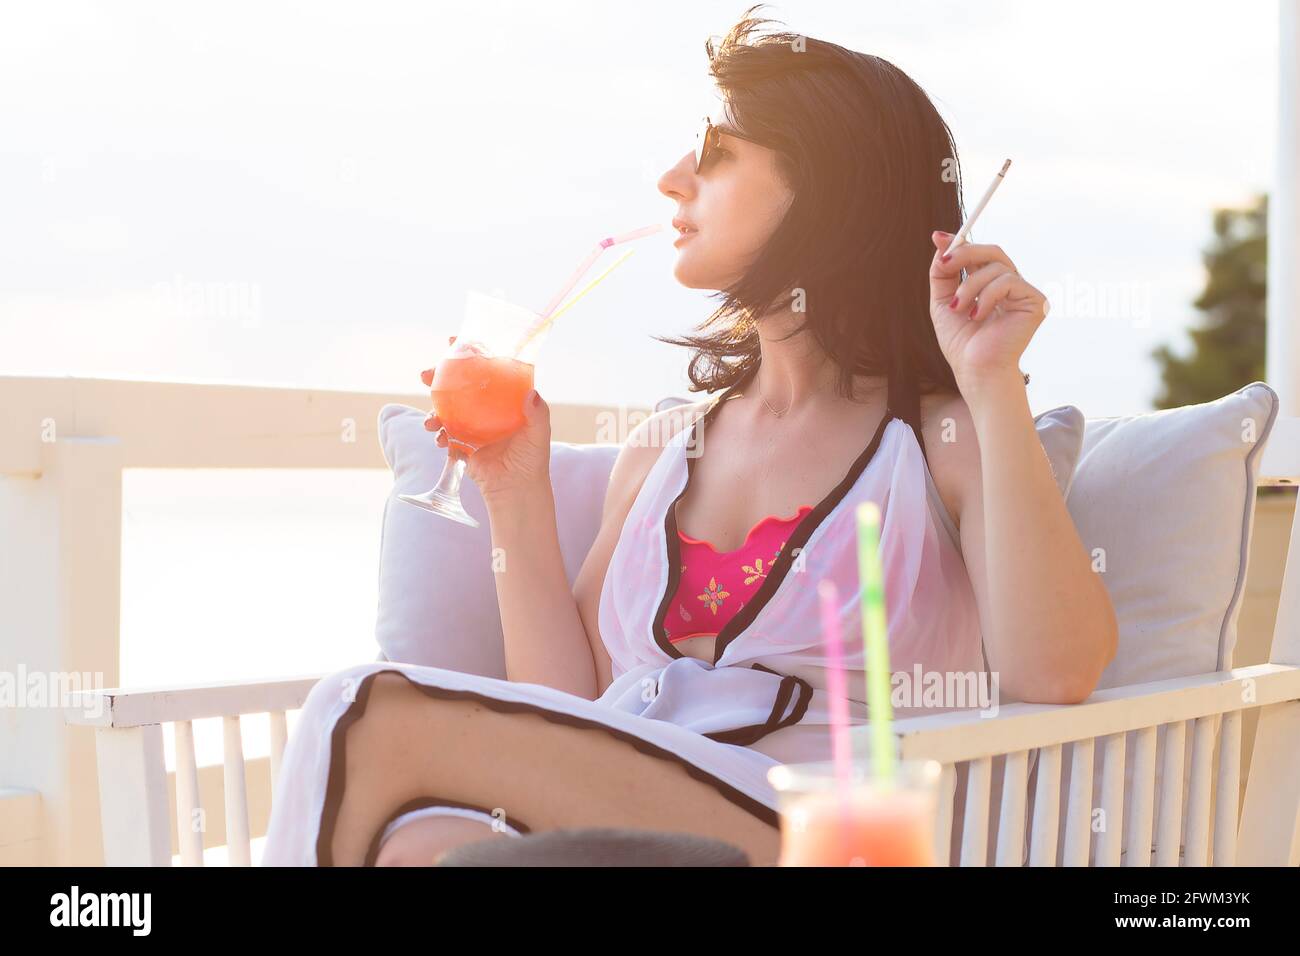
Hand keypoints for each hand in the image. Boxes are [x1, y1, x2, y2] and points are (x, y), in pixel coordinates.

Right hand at [419, 336, 552, 505]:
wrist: (516, 490)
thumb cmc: (532, 459)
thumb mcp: (538, 433)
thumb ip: (537, 413)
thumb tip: (531, 393)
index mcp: (502, 399)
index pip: (485, 369)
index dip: (469, 354)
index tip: (453, 340)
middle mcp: (484, 408)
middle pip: (458, 385)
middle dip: (438, 377)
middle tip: (425, 375)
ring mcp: (471, 425)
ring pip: (446, 408)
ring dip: (433, 410)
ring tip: (430, 420)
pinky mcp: (461, 443)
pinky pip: (445, 433)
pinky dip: (439, 434)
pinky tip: (439, 438)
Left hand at [928, 231, 1049, 394]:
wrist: (974, 370)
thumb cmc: (961, 343)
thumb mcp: (943, 302)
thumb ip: (942, 273)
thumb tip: (941, 240)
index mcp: (992, 286)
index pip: (980, 255)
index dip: (961, 244)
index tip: (938, 238)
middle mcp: (1011, 286)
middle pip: (992, 251)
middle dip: (964, 253)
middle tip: (945, 264)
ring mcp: (1025, 293)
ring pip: (996, 266)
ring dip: (970, 286)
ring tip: (960, 309)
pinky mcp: (1035, 301)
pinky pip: (1008, 281)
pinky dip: (987, 296)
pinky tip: (978, 315)